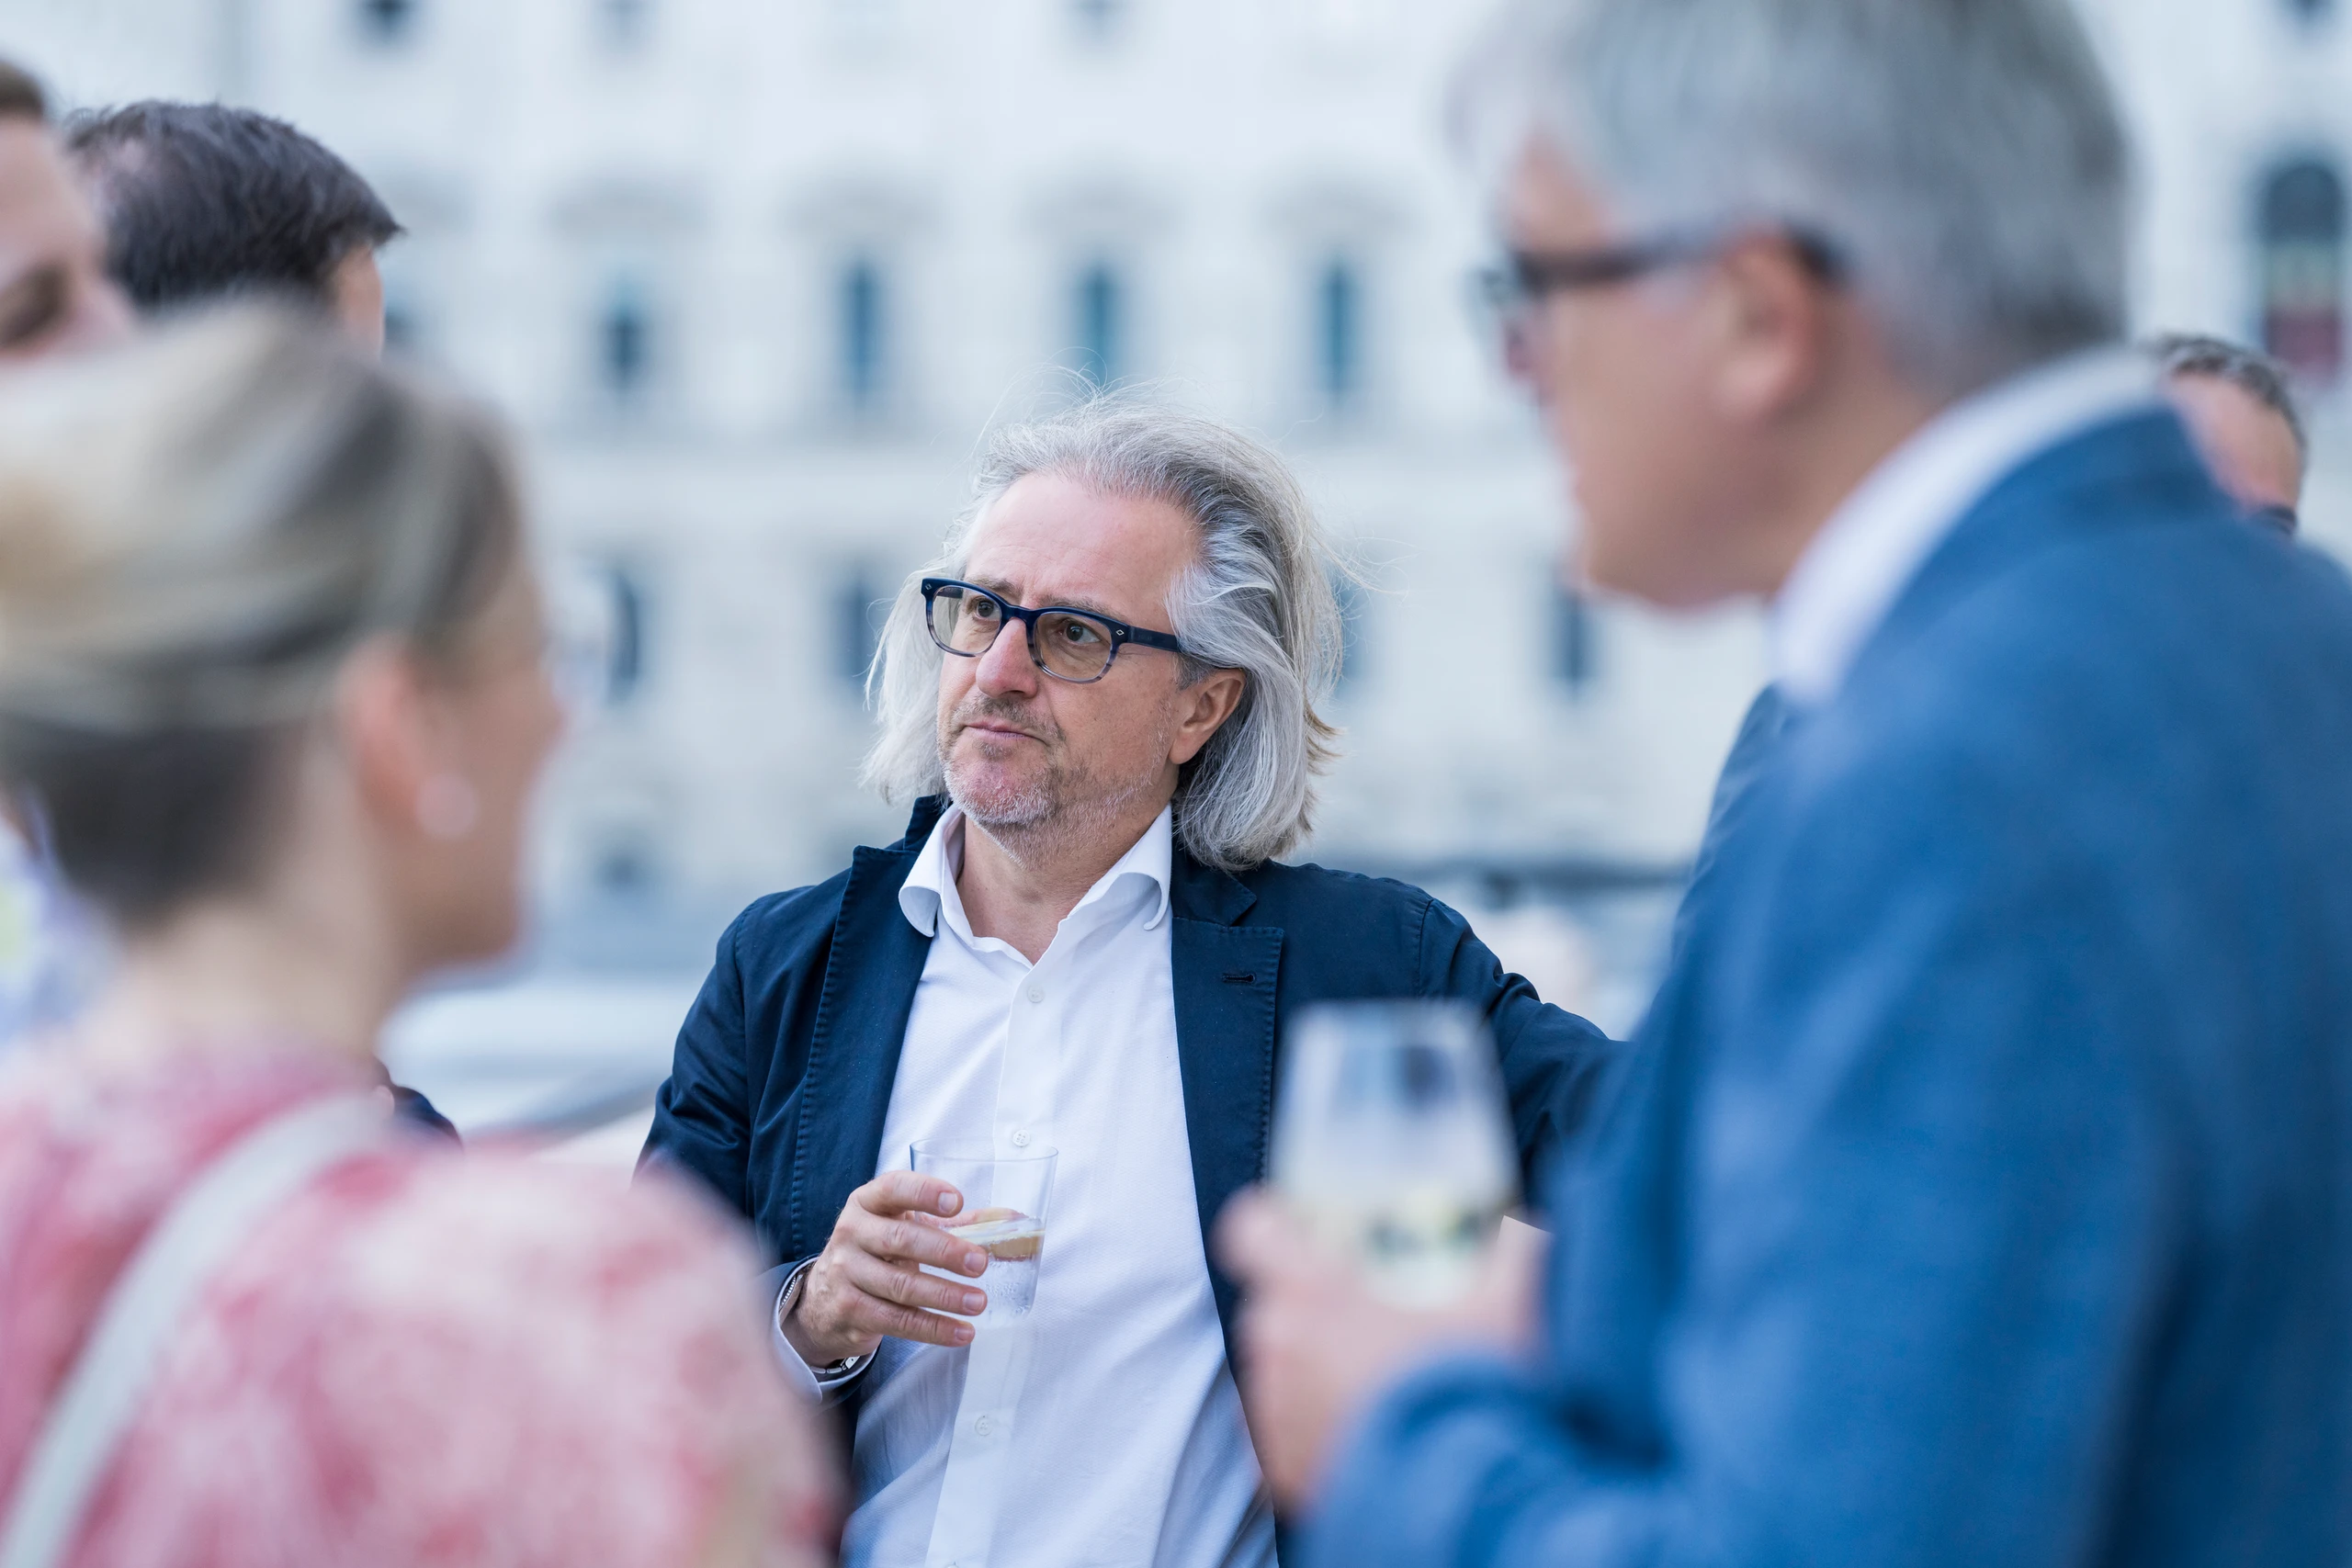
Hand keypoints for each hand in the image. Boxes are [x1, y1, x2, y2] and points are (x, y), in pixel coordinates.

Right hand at [782, 1171, 990, 1365]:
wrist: (825, 1298)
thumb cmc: (878, 1252)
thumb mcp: (905, 1228)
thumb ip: (955, 1223)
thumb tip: (1012, 1220)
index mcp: (868, 1203)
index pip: (894, 1188)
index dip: (925, 1193)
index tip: (957, 1202)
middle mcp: (852, 1233)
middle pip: (900, 1240)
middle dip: (945, 1252)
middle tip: (981, 1263)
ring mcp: (846, 1273)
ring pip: (900, 1286)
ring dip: (944, 1296)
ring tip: (978, 1302)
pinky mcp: (850, 1310)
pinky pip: (896, 1321)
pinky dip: (933, 1328)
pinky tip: (961, 1331)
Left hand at [1215, 1190, 1546, 1510]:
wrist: (1462, 1501)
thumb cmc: (1472, 1389)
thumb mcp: (1506, 1306)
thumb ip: (1514, 1254)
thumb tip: (1528, 1229)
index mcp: (1314, 1289)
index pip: (1252, 1229)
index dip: (1271, 1224)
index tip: (1297, 1231)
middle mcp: (1279, 1343)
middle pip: (1272, 1305)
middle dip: (1309, 1308)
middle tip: (1364, 1319)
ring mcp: (1274, 1408)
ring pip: (1275, 1370)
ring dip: (1310, 1370)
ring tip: (1372, 1386)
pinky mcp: (1280, 1468)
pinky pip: (1282, 1434)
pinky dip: (1311, 1429)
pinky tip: (1362, 1433)